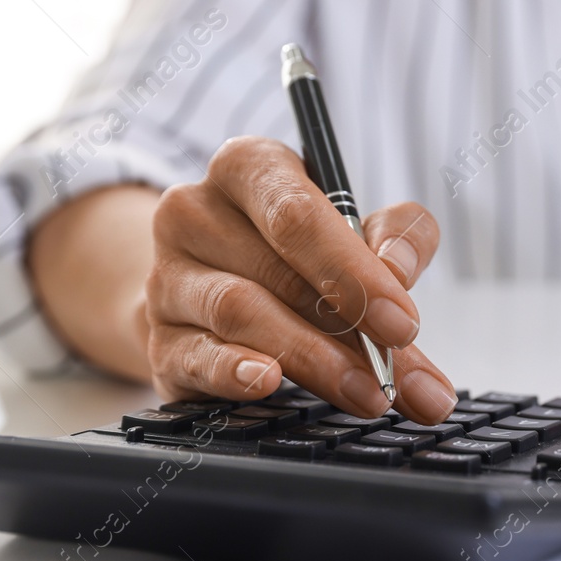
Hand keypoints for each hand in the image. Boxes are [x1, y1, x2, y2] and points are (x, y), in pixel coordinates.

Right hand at [144, 137, 457, 422]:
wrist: (206, 293)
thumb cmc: (293, 251)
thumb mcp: (353, 225)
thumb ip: (397, 237)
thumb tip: (401, 271)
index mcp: (248, 167)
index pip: (297, 214)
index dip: (353, 270)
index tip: (401, 322)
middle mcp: (196, 212)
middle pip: (276, 269)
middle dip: (346, 329)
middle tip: (392, 374)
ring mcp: (168, 277)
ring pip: (240, 313)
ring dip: (311, 360)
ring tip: (363, 393)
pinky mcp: (158, 339)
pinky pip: (198, 356)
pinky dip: (236, 372)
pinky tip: (269, 383)